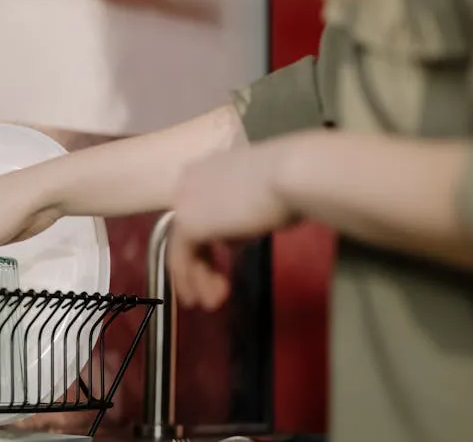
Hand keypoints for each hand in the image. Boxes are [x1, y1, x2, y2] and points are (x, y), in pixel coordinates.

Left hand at [167, 135, 303, 307]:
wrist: (291, 175)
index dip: (208, 245)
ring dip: (198, 279)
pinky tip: (205, 298)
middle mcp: (187, 182)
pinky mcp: (188, 223)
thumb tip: (229, 241)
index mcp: (205, 170)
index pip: (199, 213)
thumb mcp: (258, 201)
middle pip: (187, 233)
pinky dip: (191, 280)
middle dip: (202, 267)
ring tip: (213, 303)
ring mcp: (184, 202)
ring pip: (183, 248)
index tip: (221, 268)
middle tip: (218, 293)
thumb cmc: (289, 183)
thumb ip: (238, 218)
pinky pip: (181, 258)